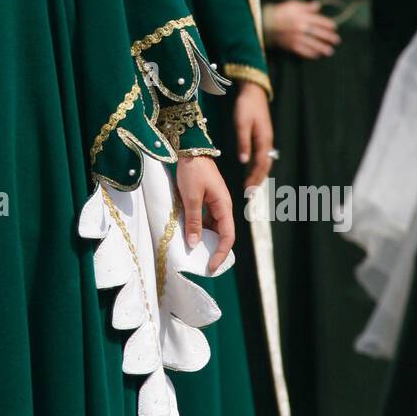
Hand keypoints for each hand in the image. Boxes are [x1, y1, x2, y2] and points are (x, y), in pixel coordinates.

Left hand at [176, 155, 234, 273]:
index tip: (211, 266)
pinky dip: (200, 227)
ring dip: (206, 239)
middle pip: (223, 233)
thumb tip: (194, 244)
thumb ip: (194, 221)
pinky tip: (189, 233)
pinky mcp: (207, 198)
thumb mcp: (191, 198)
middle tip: (204, 264)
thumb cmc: (192, 171)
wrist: (190, 148)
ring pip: (214, 226)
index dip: (221, 253)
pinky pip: (206, 218)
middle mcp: (223, 205)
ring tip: (195, 251)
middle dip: (215, 249)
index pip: (228, 236)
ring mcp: (215, 201)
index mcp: (224, 206)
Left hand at [233, 81, 273, 188]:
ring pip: (264, 162)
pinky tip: (251, 170)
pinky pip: (262, 156)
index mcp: (263, 140)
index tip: (247, 190)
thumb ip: (243, 143)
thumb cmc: (246, 106)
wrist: (253, 92)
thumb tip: (243, 161)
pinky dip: (257, 166)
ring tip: (252, 187)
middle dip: (258, 180)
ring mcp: (266, 139)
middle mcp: (267, 142)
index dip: (254, 178)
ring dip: (258, 175)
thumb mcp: (241, 124)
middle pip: (264, 166)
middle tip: (251, 194)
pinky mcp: (263, 136)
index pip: (259, 165)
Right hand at [267, 0, 338, 58]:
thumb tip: (317, 6)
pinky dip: (310, 54)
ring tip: (330, 51)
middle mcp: (301, 28)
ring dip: (322, 48)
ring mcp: (296, 37)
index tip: (334, 27)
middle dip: (329, 37)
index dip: (328, 25)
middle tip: (336, 41)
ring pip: (313, 44)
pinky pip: (303, 51)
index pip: (320, 21)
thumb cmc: (280, 12)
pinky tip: (316, 55)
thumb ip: (306, 6)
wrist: (265, 22)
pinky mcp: (291, 45)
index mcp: (303, 17)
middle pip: (319, 34)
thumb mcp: (293, 5)